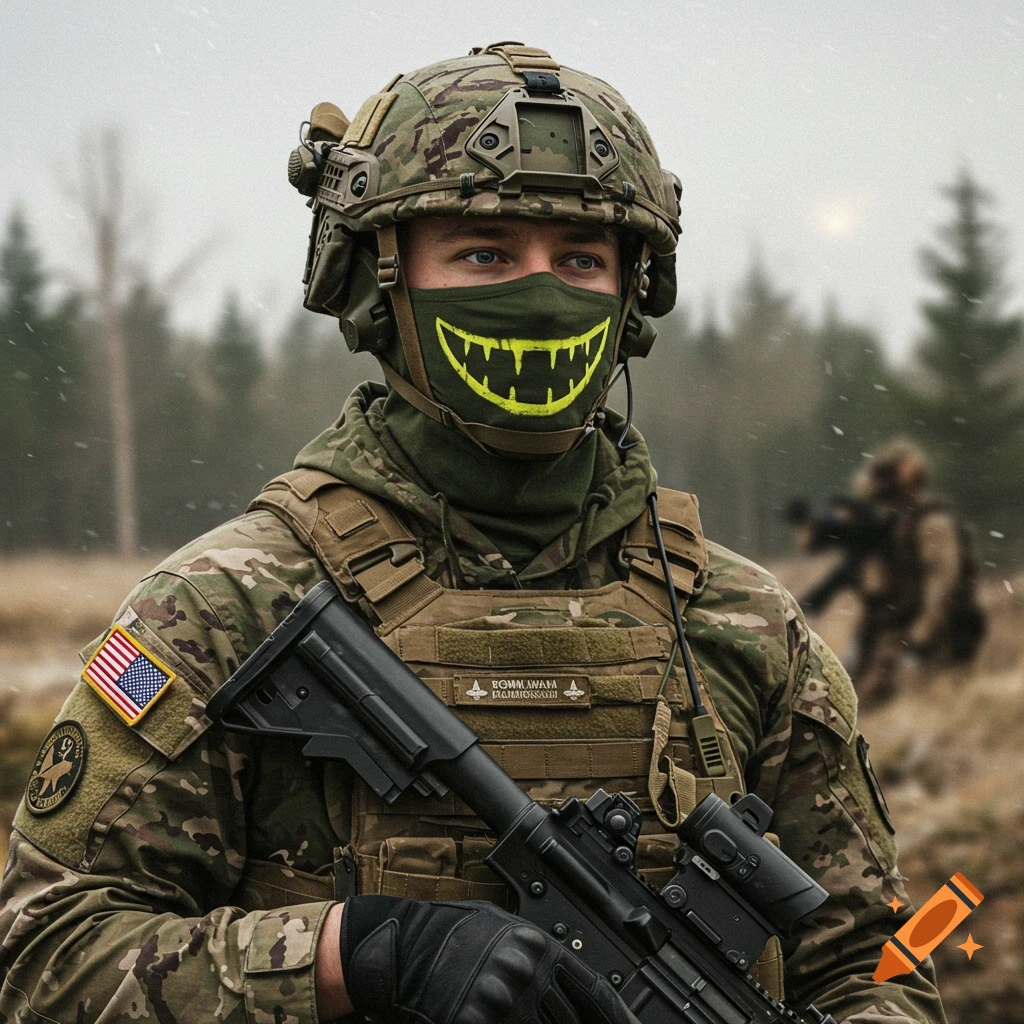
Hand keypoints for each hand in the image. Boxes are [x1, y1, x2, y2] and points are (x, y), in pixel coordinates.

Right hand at [340, 895, 635, 1023]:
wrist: (402, 948)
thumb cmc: (450, 934)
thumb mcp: (503, 929)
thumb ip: (539, 953)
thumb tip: (568, 979)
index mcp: (537, 947)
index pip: (594, 991)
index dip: (617, 1017)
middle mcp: (526, 976)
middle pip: (572, 1021)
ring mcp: (502, 1005)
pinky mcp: (476, 1023)